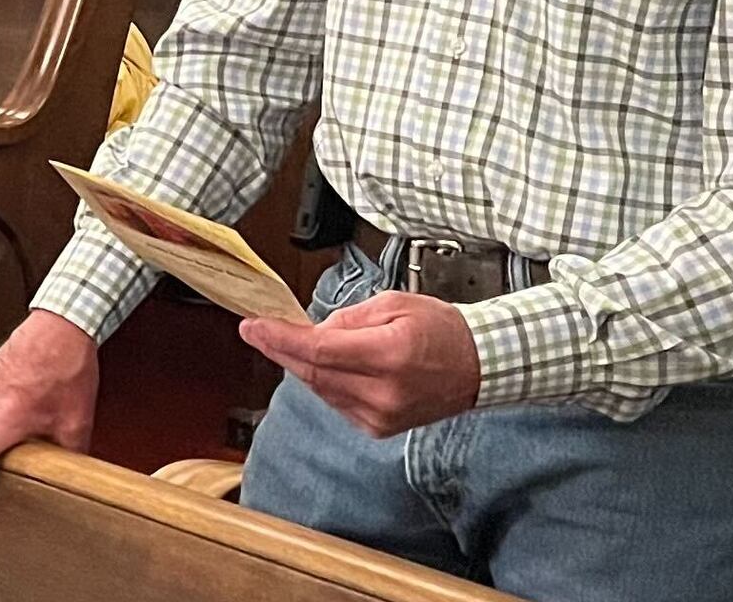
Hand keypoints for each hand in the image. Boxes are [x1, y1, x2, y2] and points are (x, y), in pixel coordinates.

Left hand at [241, 290, 480, 435]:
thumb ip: (349, 317)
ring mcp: (381, 416)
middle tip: (256, 330)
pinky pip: (336, 402)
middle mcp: (382, 393)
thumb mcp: (395, 304)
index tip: (252, 325)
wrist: (479, 367)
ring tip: (287, 341)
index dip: (279, 339)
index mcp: (388, 356)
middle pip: (313, 373)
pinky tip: (320, 365)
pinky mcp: (379, 428)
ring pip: (320, 389)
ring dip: (300, 366)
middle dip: (280, 350)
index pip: (318, 351)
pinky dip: (322, 382)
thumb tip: (314, 330)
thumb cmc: (443, 330)